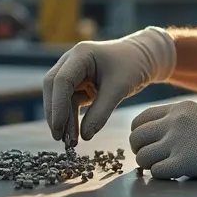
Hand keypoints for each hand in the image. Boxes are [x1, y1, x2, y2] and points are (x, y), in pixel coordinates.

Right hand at [43, 27, 176, 145]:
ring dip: (63, 119)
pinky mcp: (78, 83)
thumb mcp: (119, 88)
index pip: (61, 80)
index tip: (59, 127)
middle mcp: (72, 61)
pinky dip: (71, 118)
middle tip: (60, 138)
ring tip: (70, 142)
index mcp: (81, 54)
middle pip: (53, 88)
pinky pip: (69, 102)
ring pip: (59, 97)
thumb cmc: (133, 66)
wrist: (143, 58)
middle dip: (55, 114)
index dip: (57, 105)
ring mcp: (73, 72)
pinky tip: (75, 134)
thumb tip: (85, 136)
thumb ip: (101, 112)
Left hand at [128, 100, 196, 179]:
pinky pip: (157, 171)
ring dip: (149, 165)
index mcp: (178, 108)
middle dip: (139, 151)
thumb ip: (175, 119)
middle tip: (151, 159)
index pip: (140, 120)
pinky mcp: (185, 161)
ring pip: (142, 156)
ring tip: (163, 167)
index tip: (148, 144)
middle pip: (136, 138)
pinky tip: (174, 174)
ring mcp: (178, 141)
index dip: (139, 135)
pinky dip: (162, 175)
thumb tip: (151, 136)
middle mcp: (174, 122)